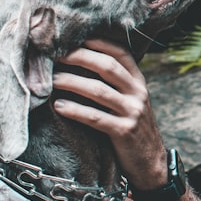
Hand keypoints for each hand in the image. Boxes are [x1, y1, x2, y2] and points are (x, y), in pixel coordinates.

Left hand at [51, 38, 168, 189]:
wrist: (150, 164)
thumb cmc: (130, 129)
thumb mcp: (128, 102)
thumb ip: (112, 85)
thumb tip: (77, 64)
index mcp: (138, 81)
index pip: (119, 53)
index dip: (97, 43)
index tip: (73, 37)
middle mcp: (138, 93)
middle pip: (107, 66)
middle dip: (79, 57)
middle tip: (55, 54)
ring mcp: (133, 112)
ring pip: (99, 90)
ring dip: (71, 82)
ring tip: (50, 79)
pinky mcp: (124, 132)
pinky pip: (96, 118)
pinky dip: (75, 110)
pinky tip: (59, 106)